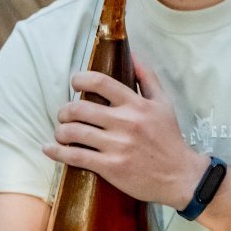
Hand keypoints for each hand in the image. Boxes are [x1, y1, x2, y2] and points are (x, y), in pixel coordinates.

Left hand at [43, 59, 207, 209]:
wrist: (180, 176)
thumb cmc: (170, 139)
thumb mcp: (164, 104)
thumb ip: (148, 78)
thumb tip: (132, 54)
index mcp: (137, 105)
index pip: (100, 82)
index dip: (80, 79)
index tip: (75, 84)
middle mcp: (125, 123)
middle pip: (78, 109)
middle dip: (65, 111)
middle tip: (66, 115)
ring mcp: (117, 146)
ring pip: (73, 132)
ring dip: (60, 131)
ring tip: (62, 132)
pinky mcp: (111, 167)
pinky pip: (74, 156)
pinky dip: (56, 151)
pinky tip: (49, 149)